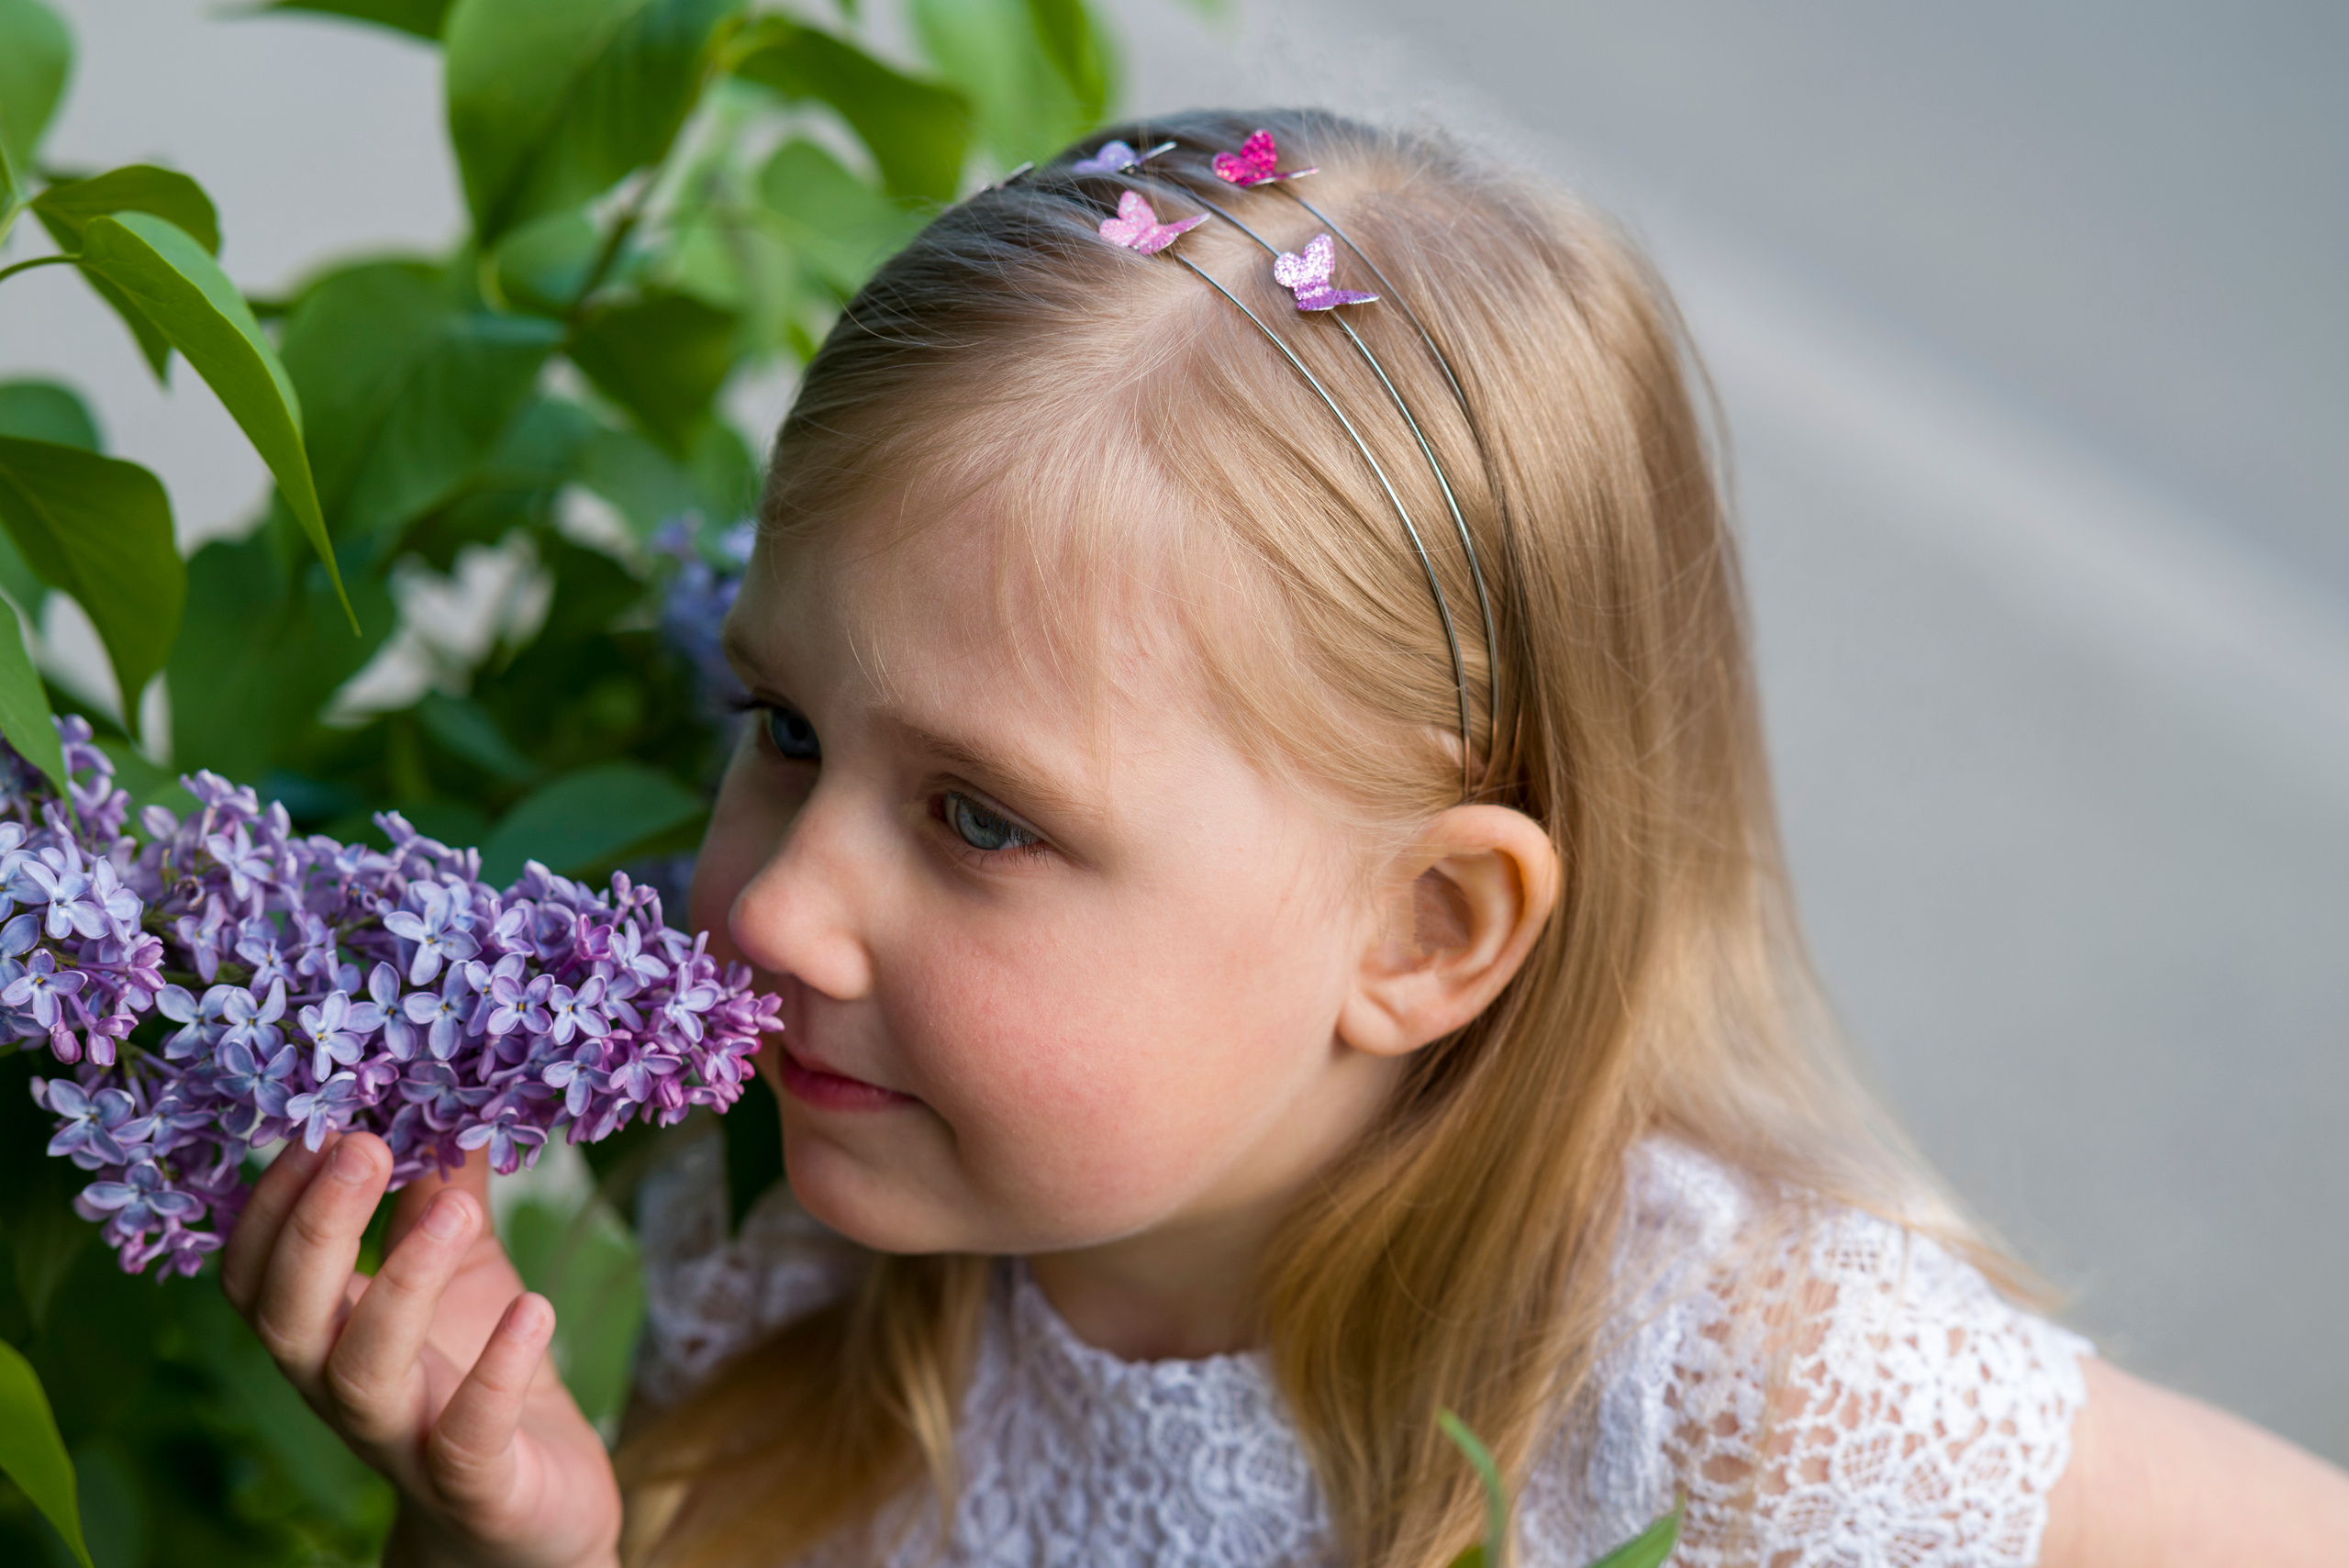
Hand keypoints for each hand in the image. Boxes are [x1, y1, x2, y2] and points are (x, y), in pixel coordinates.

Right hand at [221, 1132, 622, 1567]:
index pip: (260, 1272)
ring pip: (362, 1375)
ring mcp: (407, 1443)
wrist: (535, 1516)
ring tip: (455, 1210)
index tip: (317, 1117)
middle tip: (361, 1143)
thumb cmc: (481, 1374)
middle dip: (315, 1229)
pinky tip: (535, 1309)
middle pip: (287, 1319)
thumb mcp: (466, 1268)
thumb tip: (450, 1078)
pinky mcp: (478, 1488)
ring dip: (402, 1285)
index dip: (274, 1200)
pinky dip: (495, 1373)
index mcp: (328, 1333)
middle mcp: (345, 1390)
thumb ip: (446, 1183)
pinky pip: (467, 1439)